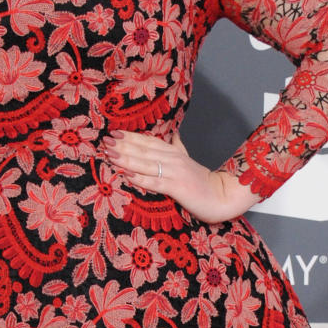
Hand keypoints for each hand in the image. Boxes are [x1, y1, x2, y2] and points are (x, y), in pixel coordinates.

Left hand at [103, 130, 256, 223]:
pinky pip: (154, 182)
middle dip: (122, 144)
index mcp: (173, 152)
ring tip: (110, 153)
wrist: (223, 196)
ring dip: (126, 157)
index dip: (130, 136)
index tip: (113, 132)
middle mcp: (172, 159)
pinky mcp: (176, 187)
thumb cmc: (203, 182)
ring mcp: (174, 172)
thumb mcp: (188, 160)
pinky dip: (138, 177)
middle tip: (105, 140)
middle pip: (143, 149)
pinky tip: (125, 174)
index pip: (148, 141)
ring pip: (145, 163)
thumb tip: (172, 133)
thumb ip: (178, 146)